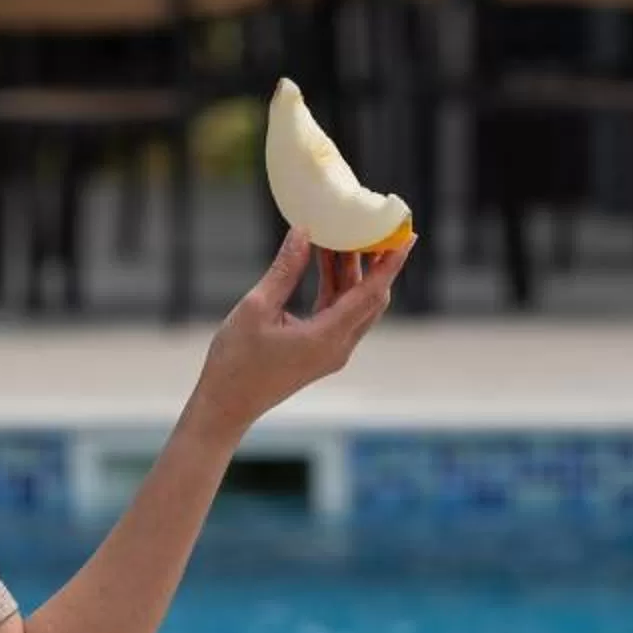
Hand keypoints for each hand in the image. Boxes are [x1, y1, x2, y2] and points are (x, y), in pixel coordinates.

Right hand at [186, 227, 408, 438]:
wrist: (225, 405)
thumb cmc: (236, 361)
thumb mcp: (257, 308)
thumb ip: (285, 270)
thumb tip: (303, 232)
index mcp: (327, 338)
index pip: (371, 293)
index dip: (390, 263)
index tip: (407, 236)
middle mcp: (338, 347)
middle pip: (370, 298)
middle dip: (374, 261)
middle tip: (374, 227)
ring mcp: (331, 351)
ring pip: (354, 304)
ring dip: (351, 272)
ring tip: (345, 234)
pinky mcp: (320, 351)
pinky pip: (338, 312)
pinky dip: (335, 286)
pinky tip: (325, 260)